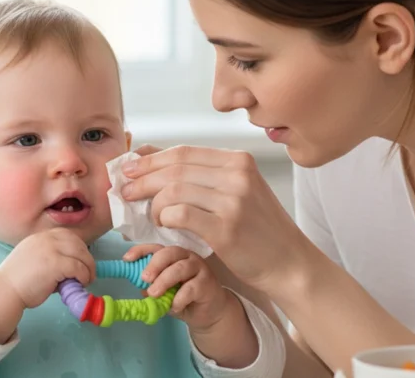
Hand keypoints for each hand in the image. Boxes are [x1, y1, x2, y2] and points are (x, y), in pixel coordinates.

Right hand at [0, 228, 95, 308]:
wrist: (5, 290)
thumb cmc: (18, 281)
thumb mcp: (33, 259)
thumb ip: (50, 257)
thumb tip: (71, 267)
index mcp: (40, 237)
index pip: (67, 235)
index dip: (78, 247)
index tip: (81, 259)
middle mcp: (46, 239)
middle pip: (77, 243)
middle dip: (87, 257)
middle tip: (89, 272)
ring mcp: (51, 250)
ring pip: (81, 254)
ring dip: (88, 267)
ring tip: (87, 279)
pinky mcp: (56, 263)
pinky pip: (79, 267)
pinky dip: (84, 275)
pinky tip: (81, 282)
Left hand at [121, 145, 309, 294]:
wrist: (289, 262)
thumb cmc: (258, 228)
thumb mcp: (237, 191)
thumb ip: (201, 175)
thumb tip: (150, 157)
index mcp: (239, 160)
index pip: (184, 152)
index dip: (151, 159)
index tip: (129, 168)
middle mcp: (238, 175)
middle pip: (175, 168)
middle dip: (143, 178)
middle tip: (126, 191)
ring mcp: (233, 201)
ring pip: (174, 190)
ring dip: (153, 203)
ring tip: (151, 215)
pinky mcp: (226, 228)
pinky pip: (180, 214)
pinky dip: (164, 218)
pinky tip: (164, 225)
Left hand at [124, 244, 229, 331]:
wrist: (208, 313)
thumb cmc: (184, 298)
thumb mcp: (164, 292)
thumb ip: (153, 286)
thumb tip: (138, 285)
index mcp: (173, 256)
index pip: (156, 247)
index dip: (141, 250)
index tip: (127, 259)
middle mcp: (187, 257)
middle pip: (170, 252)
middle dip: (154, 264)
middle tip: (144, 278)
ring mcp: (199, 268)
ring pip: (180, 268)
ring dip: (164, 281)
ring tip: (153, 294)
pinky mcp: (208, 283)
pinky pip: (191, 288)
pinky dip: (179, 298)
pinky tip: (174, 306)